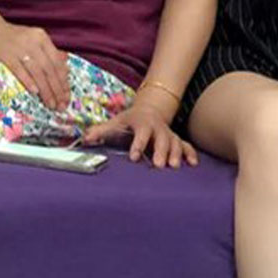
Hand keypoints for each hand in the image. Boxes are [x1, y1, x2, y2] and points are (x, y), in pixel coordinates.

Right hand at [0, 21, 70, 111]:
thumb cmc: (11, 37)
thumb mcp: (32, 40)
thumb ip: (48, 52)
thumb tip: (66, 68)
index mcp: (41, 37)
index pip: (57, 62)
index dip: (64, 81)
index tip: (67, 96)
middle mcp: (32, 41)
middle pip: (49, 68)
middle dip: (57, 89)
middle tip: (62, 105)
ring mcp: (18, 47)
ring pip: (37, 71)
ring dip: (46, 90)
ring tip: (51, 104)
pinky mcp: (5, 54)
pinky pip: (19, 69)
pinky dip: (28, 81)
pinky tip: (35, 92)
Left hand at [82, 101, 198, 168]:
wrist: (150, 110)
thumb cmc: (130, 120)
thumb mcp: (115, 122)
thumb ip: (101, 131)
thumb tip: (85, 139)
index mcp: (142, 123)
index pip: (141, 133)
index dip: (138, 144)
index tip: (134, 157)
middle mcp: (158, 128)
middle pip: (161, 138)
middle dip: (160, 151)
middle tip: (158, 165)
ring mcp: (169, 133)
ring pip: (175, 143)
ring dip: (175, 154)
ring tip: (173, 167)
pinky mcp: (176, 140)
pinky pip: (186, 146)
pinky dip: (190, 154)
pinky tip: (192, 164)